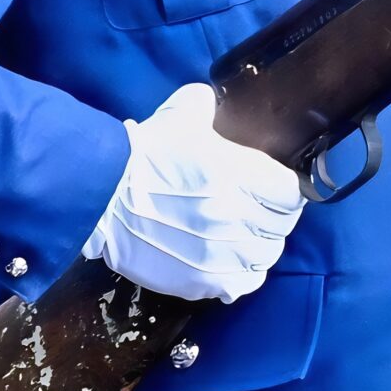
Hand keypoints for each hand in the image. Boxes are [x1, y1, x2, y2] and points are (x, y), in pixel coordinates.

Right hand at [83, 83, 303, 302]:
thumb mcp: (183, 112)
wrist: (101, 194)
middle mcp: (235, 215)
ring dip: (259, 246)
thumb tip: (216, 104)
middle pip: (281, 226)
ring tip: (244, 238)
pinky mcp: (199, 280)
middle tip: (259, 211)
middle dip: (274, 217)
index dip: (287, 190)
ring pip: (265, 257)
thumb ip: (209, 106)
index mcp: (239, 173)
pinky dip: (241, 275)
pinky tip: (229, 262)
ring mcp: (219, 252)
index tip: (277, 189)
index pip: (289, 192)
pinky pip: (241, 285)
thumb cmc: (145, 151)